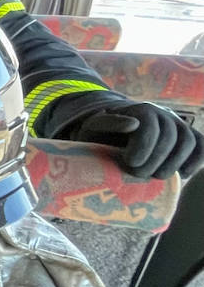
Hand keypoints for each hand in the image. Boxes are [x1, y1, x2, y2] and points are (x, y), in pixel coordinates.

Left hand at [67, 101, 203, 178]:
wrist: (111, 137)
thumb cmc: (101, 135)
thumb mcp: (93, 127)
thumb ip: (108, 123)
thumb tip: (133, 125)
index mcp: (141, 110)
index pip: (151, 126)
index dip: (143, 146)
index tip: (130, 162)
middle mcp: (164, 114)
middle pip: (171, 136)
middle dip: (156, 159)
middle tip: (139, 174)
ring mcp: (179, 125)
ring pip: (189, 141)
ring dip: (175, 163)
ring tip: (157, 177)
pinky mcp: (187, 138)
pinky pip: (201, 146)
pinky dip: (196, 160)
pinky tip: (183, 175)